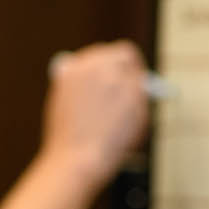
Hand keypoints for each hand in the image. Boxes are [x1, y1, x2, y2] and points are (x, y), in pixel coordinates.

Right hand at [41, 41, 149, 184]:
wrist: (78, 157)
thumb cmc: (69, 137)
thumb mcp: (65, 101)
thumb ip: (83, 84)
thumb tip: (104, 77)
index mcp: (76, 67)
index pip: (102, 52)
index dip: (111, 63)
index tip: (116, 71)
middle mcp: (99, 67)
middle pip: (125, 55)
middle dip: (130, 68)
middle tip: (133, 83)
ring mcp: (120, 79)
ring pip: (138, 76)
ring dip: (134, 90)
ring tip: (121, 116)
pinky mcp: (138, 95)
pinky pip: (143, 97)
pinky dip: (139, 109)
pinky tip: (126, 125)